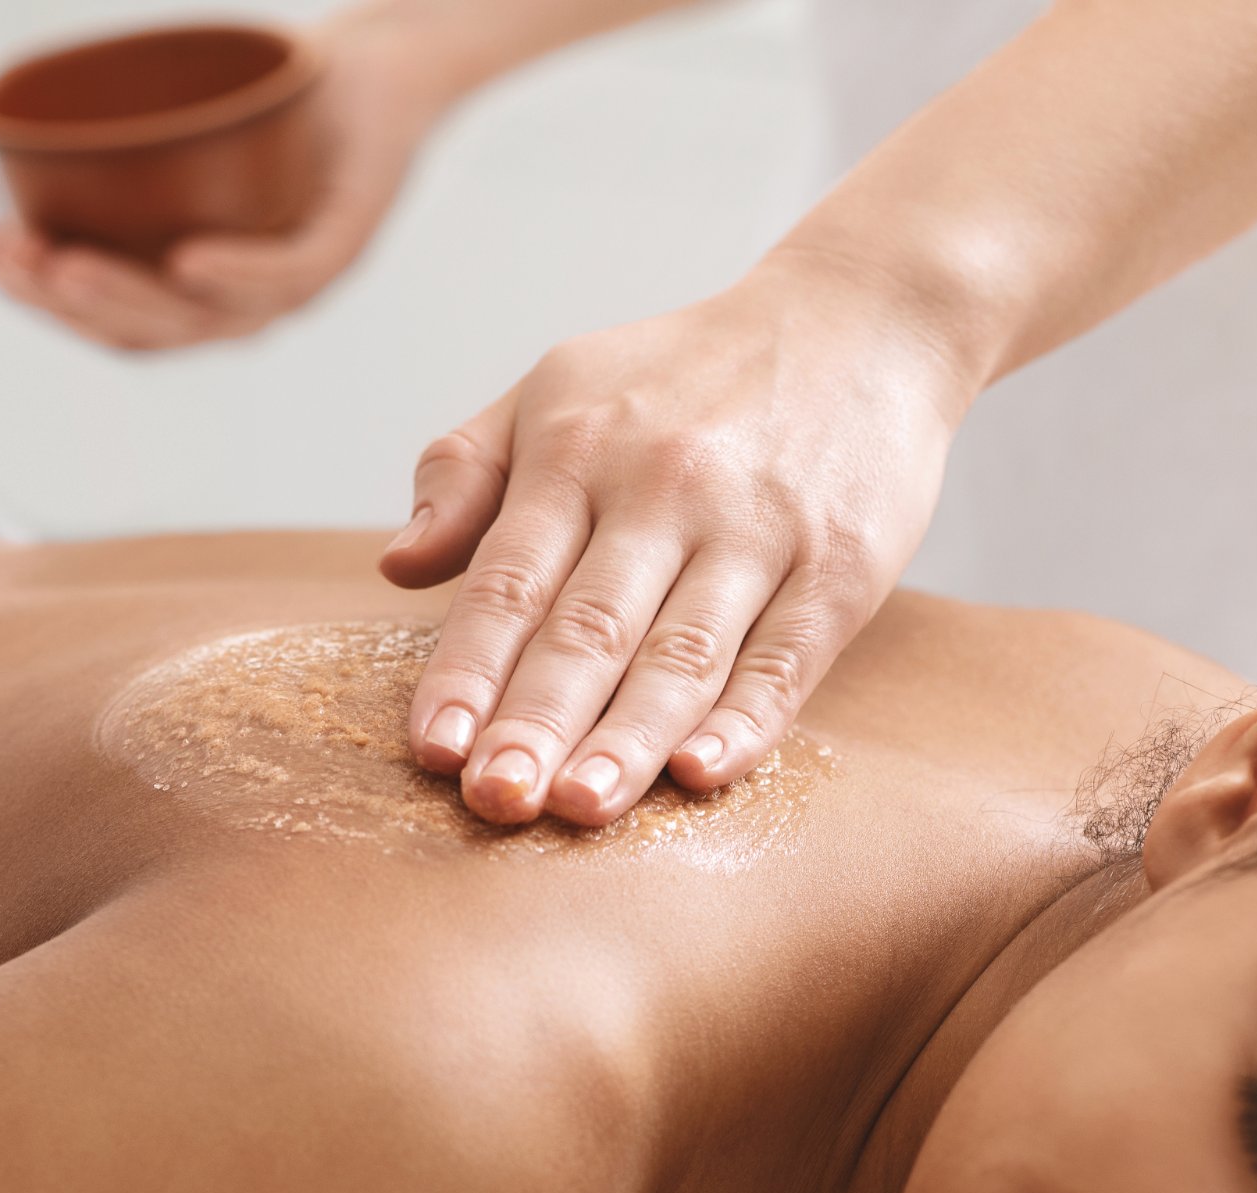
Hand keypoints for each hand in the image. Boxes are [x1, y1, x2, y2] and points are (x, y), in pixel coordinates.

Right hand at [0, 15, 447, 350]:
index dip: (42, 301)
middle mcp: (247, 304)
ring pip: (209, 313)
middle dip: (69, 301)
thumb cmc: (269, 107)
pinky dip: (240, 271)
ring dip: (131, 294)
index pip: (114, 322)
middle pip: (152, 329)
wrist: (376, 76)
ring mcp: (299, 281)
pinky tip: (187, 261)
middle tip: (13, 258)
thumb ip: (109, 153)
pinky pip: (291, 271)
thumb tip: (4, 135)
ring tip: (67, 265)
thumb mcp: (175, 131)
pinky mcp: (345, 243)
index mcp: (201, 295)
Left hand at [381, 252, 970, 825]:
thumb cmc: (688, 372)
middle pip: (589, 627)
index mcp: (577, 448)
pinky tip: (701, 773)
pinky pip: (785, 659)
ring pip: (683, 654)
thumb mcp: (557, 385)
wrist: (861, 317)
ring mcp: (757, 529)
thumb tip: (395, 567)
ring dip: (629, 738)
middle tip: (496, 802)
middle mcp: (664, 488)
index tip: (433, 749)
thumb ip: (466, 472)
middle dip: (537, 721)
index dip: (468, 669)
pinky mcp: (839, 566)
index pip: (509, 581)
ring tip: (580, 810)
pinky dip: (745, 720)